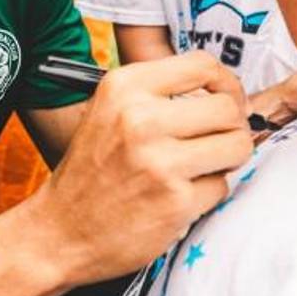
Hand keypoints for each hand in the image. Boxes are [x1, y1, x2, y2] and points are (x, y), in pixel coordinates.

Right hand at [34, 50, 249, 285]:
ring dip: (228, 158)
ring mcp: (160, 162)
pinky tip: (181, 195)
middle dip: (233, 125)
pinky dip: (209, 191)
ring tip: (203, 165)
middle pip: (228, 107)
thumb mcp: (110, 110)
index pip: (203, 65)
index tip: (227, 100)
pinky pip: (222, 185)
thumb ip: (159, 94)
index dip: (226, 83)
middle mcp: (140, 119)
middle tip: (219, 138)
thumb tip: (227, 92)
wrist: (59, 231)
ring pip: (237, 145)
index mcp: (124, 87)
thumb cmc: (91, 169)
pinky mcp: (176, 202)